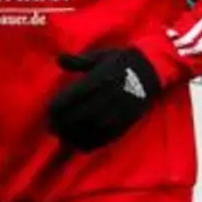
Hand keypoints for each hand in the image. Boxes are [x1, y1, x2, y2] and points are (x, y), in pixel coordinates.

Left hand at [46, 47, 160, 153]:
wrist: (152, 68)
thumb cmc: (122, 60)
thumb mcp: (100, 56)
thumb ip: (78, 61)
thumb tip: (58, 59)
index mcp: (99, 78)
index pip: (73, 96)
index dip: (58, 106)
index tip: (49, 111)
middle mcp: (107, 96)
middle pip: (79, 115)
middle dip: (62, 123)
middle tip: (51, 127)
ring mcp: (118, 110)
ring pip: (92, 128)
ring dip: (75, 135)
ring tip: (62, 138)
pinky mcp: (127, 120)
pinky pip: (108, 136)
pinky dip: (93, 143)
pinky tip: (81, 145)